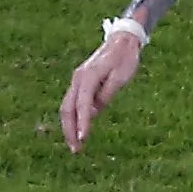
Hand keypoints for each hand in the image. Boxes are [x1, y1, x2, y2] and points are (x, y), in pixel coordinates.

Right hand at [59, 33, 141, 152]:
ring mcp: (77, 81)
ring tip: (76, 145)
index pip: (82, 105)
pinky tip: (79, 130)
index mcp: (88, 77)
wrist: (122, 41)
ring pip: (67, 107)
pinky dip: (73, 118)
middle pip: (67, 109)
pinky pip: (73, 103)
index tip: (83, 139)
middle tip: (76, 150)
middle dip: (69, 130)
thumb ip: (107, 95)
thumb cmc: (124, 59)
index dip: (82, 123)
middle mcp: (78, 79)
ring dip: (69, 127)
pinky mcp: (80, 83)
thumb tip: (93, 112)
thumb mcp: (121, 78)